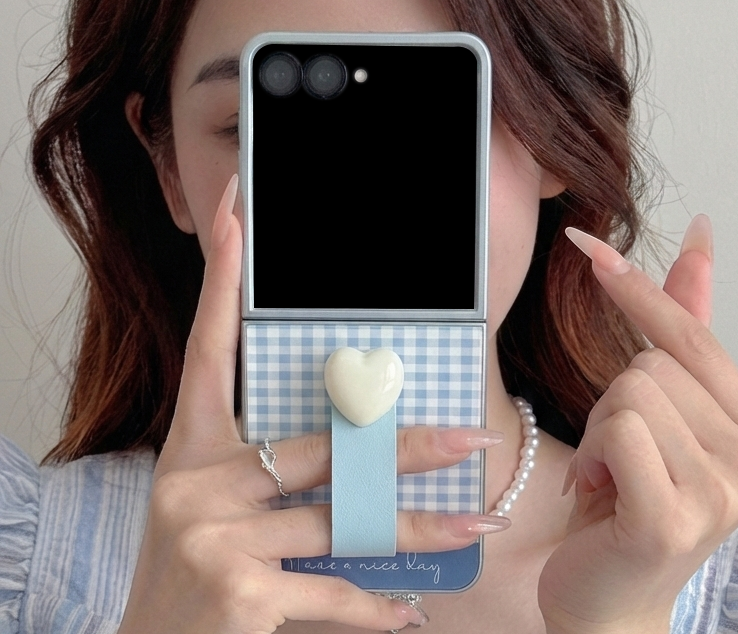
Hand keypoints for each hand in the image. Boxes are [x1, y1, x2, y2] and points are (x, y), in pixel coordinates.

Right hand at [118, 175, 508, 633]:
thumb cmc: (192, 565)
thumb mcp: (216, 498)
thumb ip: (270, 463)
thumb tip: (351, 434)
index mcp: (191, 445)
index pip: (210, 344)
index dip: (223, 278)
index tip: (236, 213)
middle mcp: (196, 478)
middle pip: (321, 444)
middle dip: (403, 443)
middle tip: (471, 437)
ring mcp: (213, 534)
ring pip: (342, 517)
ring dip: (417, 526)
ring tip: (477, 524)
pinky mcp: (237, 592)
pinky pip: (329, 589)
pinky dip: (374, 606)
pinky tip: (411, 612)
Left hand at [538, 216, 737, 633]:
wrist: (610, 599)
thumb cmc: (631, 499)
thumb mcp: (662, 411)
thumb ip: (684, 328)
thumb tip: (700, 240)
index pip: (691, 334)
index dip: (638, 288)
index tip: (588, 246)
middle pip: (648, 363)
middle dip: (611, 401)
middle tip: (618, 457)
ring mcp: (723, 491)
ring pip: (628, 392)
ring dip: (596, 432)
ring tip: (611, 478)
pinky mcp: (674, 516)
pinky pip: (617, 430)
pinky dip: (589, 456)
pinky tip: (599, 496)